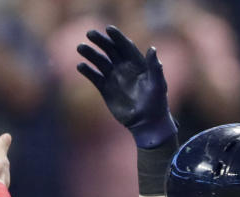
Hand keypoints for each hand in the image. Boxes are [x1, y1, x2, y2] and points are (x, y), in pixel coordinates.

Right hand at [76, 25, 176, 148]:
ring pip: (100, 61)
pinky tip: (80, 66)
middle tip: (90, 33)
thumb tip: (152, 49)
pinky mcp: (105, 89)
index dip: (118, 37)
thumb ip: (155, 67)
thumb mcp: (158, 85)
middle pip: (110, 50)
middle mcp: (124, 68)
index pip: (126, 46)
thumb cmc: (157, 104)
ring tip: (81, 47)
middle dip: (101, 41)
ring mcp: (114, 78)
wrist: (147, 123)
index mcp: (138, 64)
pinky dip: (87, 71)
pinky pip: (94, 77)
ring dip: (90, 54)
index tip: (109, 29)